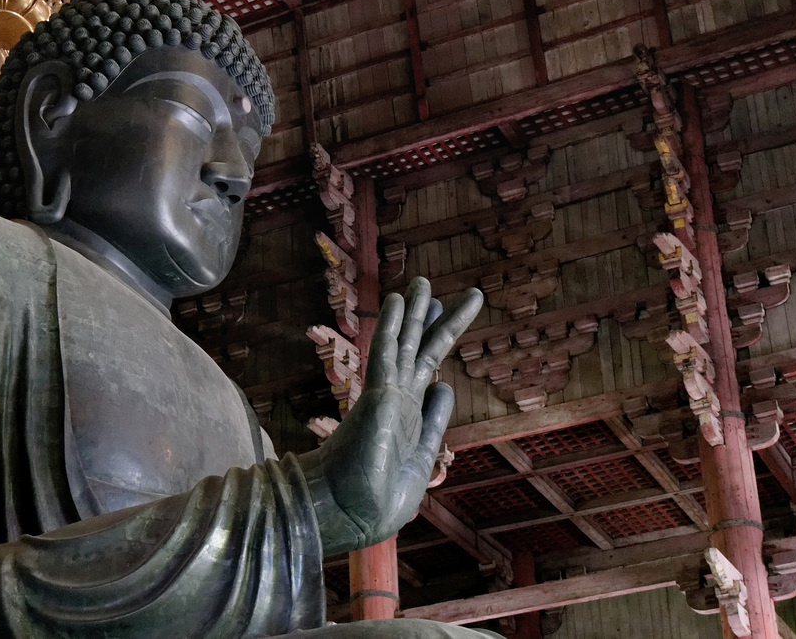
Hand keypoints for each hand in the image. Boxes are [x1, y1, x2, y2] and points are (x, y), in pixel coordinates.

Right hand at [299, 278, 482, 556]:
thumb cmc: (379, 500)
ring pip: (403, 342)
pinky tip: (395, 299)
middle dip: (429, 318)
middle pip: (417, 349)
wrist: (351, 515)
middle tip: (433, 289)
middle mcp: (397, 399)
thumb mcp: (421, 459)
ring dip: (413, 311)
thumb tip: (444, 386)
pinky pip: (385, 351)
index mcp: (409, 417)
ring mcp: (387, 394)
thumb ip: (433, 422)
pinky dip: (391, 325)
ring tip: (422, 281)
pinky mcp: (377, 394)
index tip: (441, 321)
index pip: (425, 370)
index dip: (435, 343)